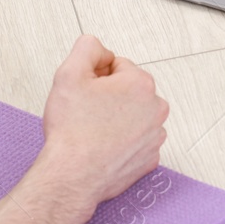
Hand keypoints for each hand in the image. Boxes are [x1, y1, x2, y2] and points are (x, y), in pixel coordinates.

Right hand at [39, 35, 168, 210]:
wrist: (72, 175)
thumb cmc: (71, 131)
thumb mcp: (69, 73)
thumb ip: (87, 48)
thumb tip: (97, 48)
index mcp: (140, 84)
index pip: (117, 66)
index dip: (95, 77)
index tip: (85, 93)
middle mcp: (155, 109)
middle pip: (128, 90)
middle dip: (108, 96)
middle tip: (86, 112)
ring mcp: (155, 137)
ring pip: (132, 115)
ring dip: (116, 118)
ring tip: (93, 131)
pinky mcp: (149, 159)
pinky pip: (135, 140)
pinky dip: (121, 141)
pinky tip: (102, 147)